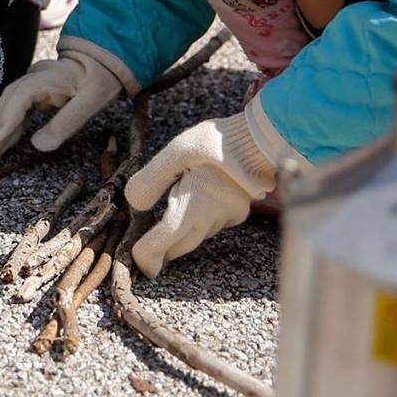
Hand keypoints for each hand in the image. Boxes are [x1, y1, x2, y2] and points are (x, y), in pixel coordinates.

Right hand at [0, 50, 122, 160]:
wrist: (106, 62)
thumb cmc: (101, 80)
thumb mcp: (91, 103)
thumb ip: (65, 123)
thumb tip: (37, 146)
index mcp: (46, 79)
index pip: (17, 101)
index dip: (3, 123)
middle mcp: (34, 78)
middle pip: (8, 103)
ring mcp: (33, 83)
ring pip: (10, 106)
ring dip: (1, 129)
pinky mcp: (36, 91)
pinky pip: (19, 108)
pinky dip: (12, 125)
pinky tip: (7, 141)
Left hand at [123, 113, 276, 276]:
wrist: (261, 138)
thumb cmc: (217, 141)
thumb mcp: (177, 152)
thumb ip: (152, 179)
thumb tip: (134, 203)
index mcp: (197, 202)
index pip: (165, 239)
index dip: (147, 254)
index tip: (136, 258)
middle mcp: (214, 216)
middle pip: (180, 246)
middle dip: (160, 249)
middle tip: (144, 250)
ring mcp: (228, 217)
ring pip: (195, 236)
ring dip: (178, 234)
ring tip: (162, 221)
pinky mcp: (238, 213)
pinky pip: (210, 226)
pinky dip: (195, 223)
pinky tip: (190, 204)